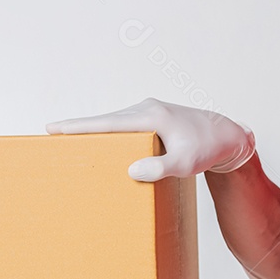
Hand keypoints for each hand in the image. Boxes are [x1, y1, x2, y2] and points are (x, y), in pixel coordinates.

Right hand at [45, 97, 255, 181]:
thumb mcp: (186, 163)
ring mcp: (149, 111)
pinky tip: (100, 143)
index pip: (108, 123)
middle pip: (106, 120)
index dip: (79, 127)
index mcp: (151, 116)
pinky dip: (109, 132)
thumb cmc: (208, 149)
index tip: (54, 128)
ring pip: (114, 122)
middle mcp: (147, 109)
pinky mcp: (153, 118)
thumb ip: (162, 167)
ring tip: (68, 141)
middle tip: (51, 135)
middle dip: (79, 128)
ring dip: (94, 130)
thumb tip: (132, 170)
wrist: (227, 137)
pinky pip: (124, 125)